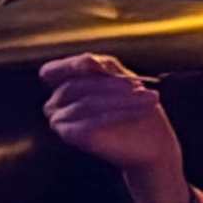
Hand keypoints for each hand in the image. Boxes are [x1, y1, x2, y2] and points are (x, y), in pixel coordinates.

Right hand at [43, 53, 193, 202]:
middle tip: (140, 87)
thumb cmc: (135, 106)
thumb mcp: (122, 78)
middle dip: (110, 84)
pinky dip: (116, 116)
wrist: (150, 142)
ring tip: (151, 99)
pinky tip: (139, 112)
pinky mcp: (70, 136)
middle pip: (76, 86)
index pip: (51, 71)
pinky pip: (89, 122)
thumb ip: (104, 65)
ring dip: (121, 100)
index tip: (95, 63)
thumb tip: (90, 60)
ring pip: (86, 104)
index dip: (70, 66)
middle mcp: (54, 102)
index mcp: (62, 85)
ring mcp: (59, 120)